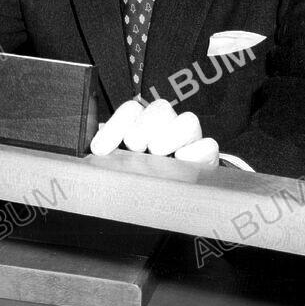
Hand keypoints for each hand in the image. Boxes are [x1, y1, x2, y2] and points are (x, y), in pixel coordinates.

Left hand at [90, 98, 218, 164]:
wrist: (169, 196)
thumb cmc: (139, 174)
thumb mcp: (119, 163)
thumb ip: (109, 155)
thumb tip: (95, 154)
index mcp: (143, 123)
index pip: (131, 110)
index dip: (114, 126)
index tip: (100, 149)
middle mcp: (168, 126)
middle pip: (161, 108)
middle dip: (144, 126)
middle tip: (134, 146)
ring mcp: (190, 140)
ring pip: (188, 121)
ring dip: (170, 136)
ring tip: (156, 153)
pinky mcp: (207, 156)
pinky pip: (209, 146)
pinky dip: (195, 153)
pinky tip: (180, 161)